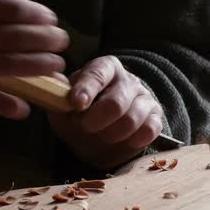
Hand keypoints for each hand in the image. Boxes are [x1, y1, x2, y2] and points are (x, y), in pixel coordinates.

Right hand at [0, 0, 68, 118]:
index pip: (11, 9)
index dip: (37, 15)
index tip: (51, 19)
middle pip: (15, 39)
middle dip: (46, 42)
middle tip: (62, 43)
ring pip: (6, 66)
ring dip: (38, 68)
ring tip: (57, 66)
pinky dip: (4, 104)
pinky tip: (24, 108)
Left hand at [49, 56, 163, 169]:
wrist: (102, 131)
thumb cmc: (81, 114)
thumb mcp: (63, 105)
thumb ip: (57, 99)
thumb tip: (53, 91)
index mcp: (104, 68)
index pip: (98, 74)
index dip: (87, 89)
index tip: (76, 104)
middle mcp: (127, 80)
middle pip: (116, 103)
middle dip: (96, 121)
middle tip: (85, 127)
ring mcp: (144, 98)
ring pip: (132, 120)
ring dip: (110, 135)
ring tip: (100, 135)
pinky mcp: (155, 118)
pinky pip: (148, 130)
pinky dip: (131, 141)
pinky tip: (120, 140)